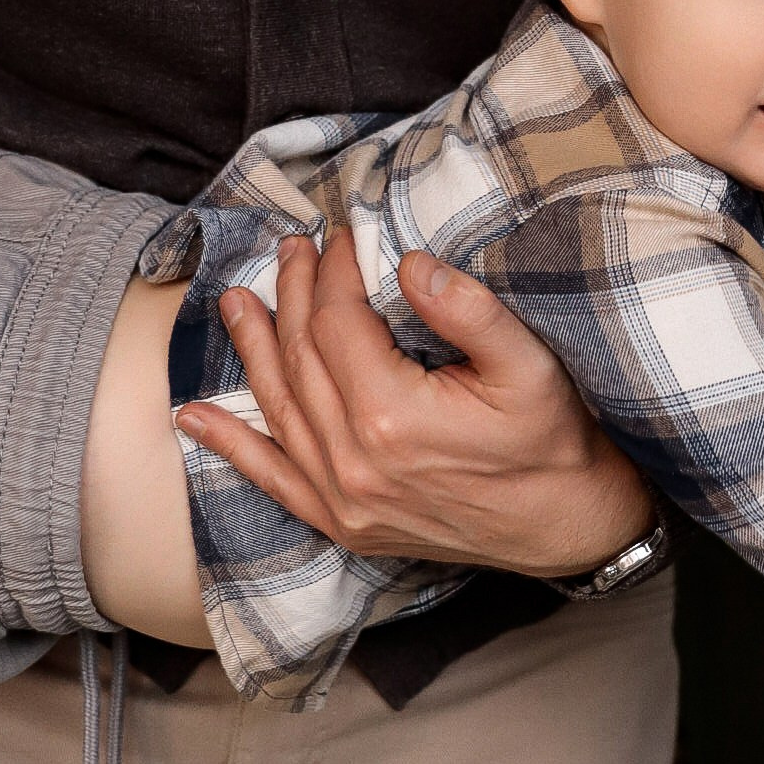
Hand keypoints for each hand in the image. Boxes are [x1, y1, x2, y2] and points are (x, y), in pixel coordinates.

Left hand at [174, 229, 654, 576]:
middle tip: (291, 249)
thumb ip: (467, 310)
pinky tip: (194, 419)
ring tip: (236, 302)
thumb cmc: (553, 441)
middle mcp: (353, 463)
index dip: (333, 272)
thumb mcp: (529, 364)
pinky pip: (272, 480)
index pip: (337, 324)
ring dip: (252, 350)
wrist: (570, 526)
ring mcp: (343, 500)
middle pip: (300, 359)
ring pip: (278, 409)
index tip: (342, 237)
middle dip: (292, 295)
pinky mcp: (344, 524)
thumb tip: (409, 263)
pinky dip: (231, 447)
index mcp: (393, 417)